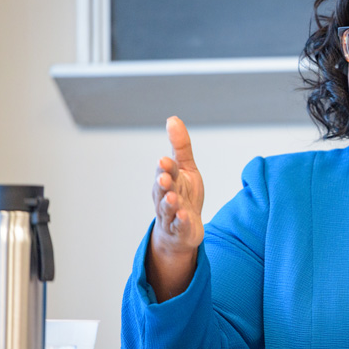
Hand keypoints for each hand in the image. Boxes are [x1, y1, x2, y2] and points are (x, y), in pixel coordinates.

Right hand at [147, 116, 204, 300]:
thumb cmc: (184, 194)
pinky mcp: (180, 229)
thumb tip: (172, 119)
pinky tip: (184, 216)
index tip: (164, 160)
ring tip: (173, 198)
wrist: (184, 228)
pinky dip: (181, 222)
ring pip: (168, 209)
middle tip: (163, 177)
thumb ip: (180, 146)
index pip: (166, 171)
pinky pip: (179, 226)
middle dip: (162, 184)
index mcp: (168, 180)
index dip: (166, 167)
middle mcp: (166, 197)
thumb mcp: (186, 168)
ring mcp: (172, 215)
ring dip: (170, 204)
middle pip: (162, 190)